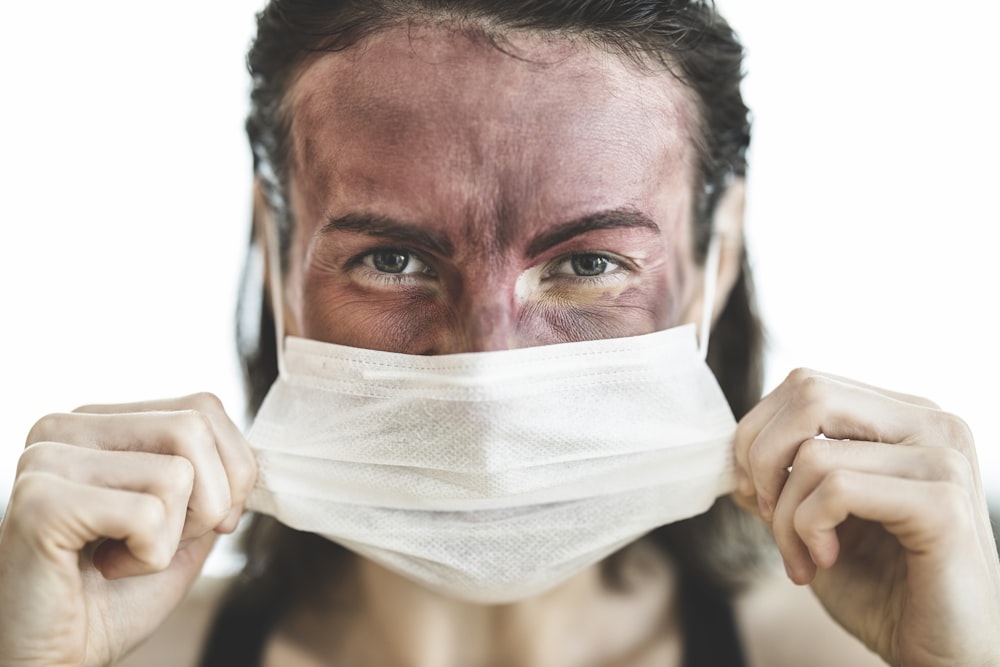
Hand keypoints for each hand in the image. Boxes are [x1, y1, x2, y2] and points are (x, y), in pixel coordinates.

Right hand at [0, 393, 256, 666]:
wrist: (54, 659)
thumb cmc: (114, 596)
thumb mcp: (185, 525)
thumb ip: (216, 478)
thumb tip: (258, 456)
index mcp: (98, 421)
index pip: (204, 407)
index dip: (231, 470)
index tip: (204, 521)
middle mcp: (65, 427)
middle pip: (194, 427)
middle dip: (208, 502)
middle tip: (158, 542)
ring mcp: (47, 459)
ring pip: (177, 473)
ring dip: (171, 537)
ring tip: (121, 555)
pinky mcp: (41, 502)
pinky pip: (148, 515)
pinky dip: (146, 559)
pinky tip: (102, 569)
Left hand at [733, 369, 999, 666]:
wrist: (944, 658)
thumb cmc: (886, 593)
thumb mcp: (814, 527)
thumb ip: (777, 484)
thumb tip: (728, 454)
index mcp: (904, 419)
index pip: (806, 384)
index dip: (759, 433)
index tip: (752, 491)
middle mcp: (932, 424)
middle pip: (809, 393)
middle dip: (762, 457)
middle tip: (765, 514)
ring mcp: (943, 459)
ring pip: (814, 452)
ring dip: (785, 516)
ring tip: (803, 559)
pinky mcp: (943, 504)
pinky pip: (837, 488)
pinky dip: (809, 528)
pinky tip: (827, 560)